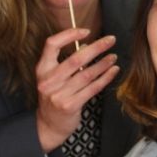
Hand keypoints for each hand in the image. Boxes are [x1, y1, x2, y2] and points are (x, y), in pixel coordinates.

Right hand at [35, 25, 118, 153]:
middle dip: (96, 47)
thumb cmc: (54, 97)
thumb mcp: (52, 78)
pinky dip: (105, 78)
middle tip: (110, 40)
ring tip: (113, 56)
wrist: (49, 125)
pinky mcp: (71, 105)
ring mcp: (59, 94)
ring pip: (87, 74)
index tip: (86, 31)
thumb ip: (65, 63)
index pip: (51, 44)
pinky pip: (92, 88)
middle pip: (75, 59)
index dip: (69, 35)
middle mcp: (49, 81)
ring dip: (103, 63)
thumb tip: (88, 46)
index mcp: (42, 69)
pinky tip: (113, 71)